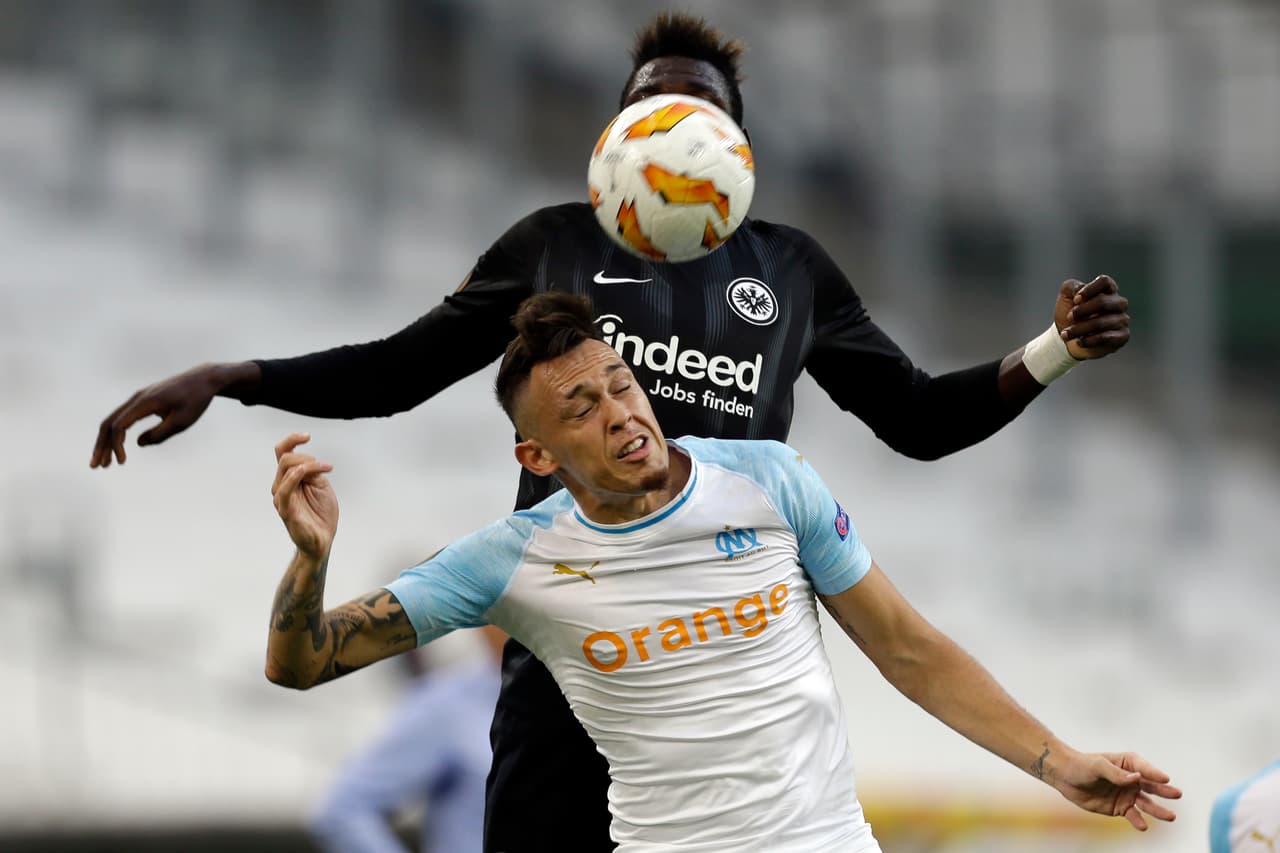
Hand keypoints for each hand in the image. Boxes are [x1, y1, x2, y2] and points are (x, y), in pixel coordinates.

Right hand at [91, 362, 257, 468]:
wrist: (203, 380)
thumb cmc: (196, 400)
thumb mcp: (182, 421)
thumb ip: (160, 434)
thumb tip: (138, 443)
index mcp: (145, 402)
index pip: (120, 425)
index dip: (116, 445)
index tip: (122, 462)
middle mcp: (137, 398)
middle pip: (109, 423)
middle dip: (101, 445)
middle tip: (96, 466)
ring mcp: (138, 398)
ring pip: (113, 420)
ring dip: (105, 441)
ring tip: (103, 462)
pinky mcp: (143, 401)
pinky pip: (123, 417)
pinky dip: (116, 433)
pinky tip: (116, 447)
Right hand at [271, 433, 337, 559]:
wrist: (323, 539)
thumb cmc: (321, 514)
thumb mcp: (321, 486)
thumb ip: (312, 471)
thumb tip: (307, 460)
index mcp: (289, 478)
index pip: (282, 452)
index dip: (291, 439)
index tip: (307, 436)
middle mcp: (281, 486)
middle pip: (286, 458)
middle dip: (307, 456)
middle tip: (325, 467)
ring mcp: (282, 497)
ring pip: (286, 469)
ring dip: (308, 464)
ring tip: (326, 469)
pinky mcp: (286, 510)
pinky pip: (284, 490)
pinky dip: (294, 477)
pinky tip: (304, 471)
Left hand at [1053, 276, 1129, 358]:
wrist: (1068, 338)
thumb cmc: (1070, 314)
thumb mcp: (1065, 297)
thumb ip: (1071, 287)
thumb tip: (1080, 290)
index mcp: (1107, 290)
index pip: (1105, 282)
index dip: (1089, 290)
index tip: (1075, 300)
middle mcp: (1118, 303)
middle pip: (1103, 302)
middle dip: (1081, 311)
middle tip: (1068, 317)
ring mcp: (1122, 320)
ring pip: (1101, 322)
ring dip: (1079, 329)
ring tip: (1066, 334)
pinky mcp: (1122, 336)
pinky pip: (1107, 337)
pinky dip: (1089, 340)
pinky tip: (1079, 341)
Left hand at [1053, 751, 1180, 830]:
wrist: (1065, 777)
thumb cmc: (1081, 765)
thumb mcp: (1097, 765)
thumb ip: (1116, 773)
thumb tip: (1136, 777)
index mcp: (1128, 763)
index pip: (1144, 768)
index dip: (1154, 773)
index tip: (1165, 779)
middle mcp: (1131, 780)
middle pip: (1151, 786)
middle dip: (1164, 791)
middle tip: (1177, 794)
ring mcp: (1127, 794)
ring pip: (1146, 804)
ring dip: (1157, 810)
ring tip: (1170, 816)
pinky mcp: (1120, 808)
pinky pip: (1132, 816)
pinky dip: (1138, 821)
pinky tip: (1143, 826)